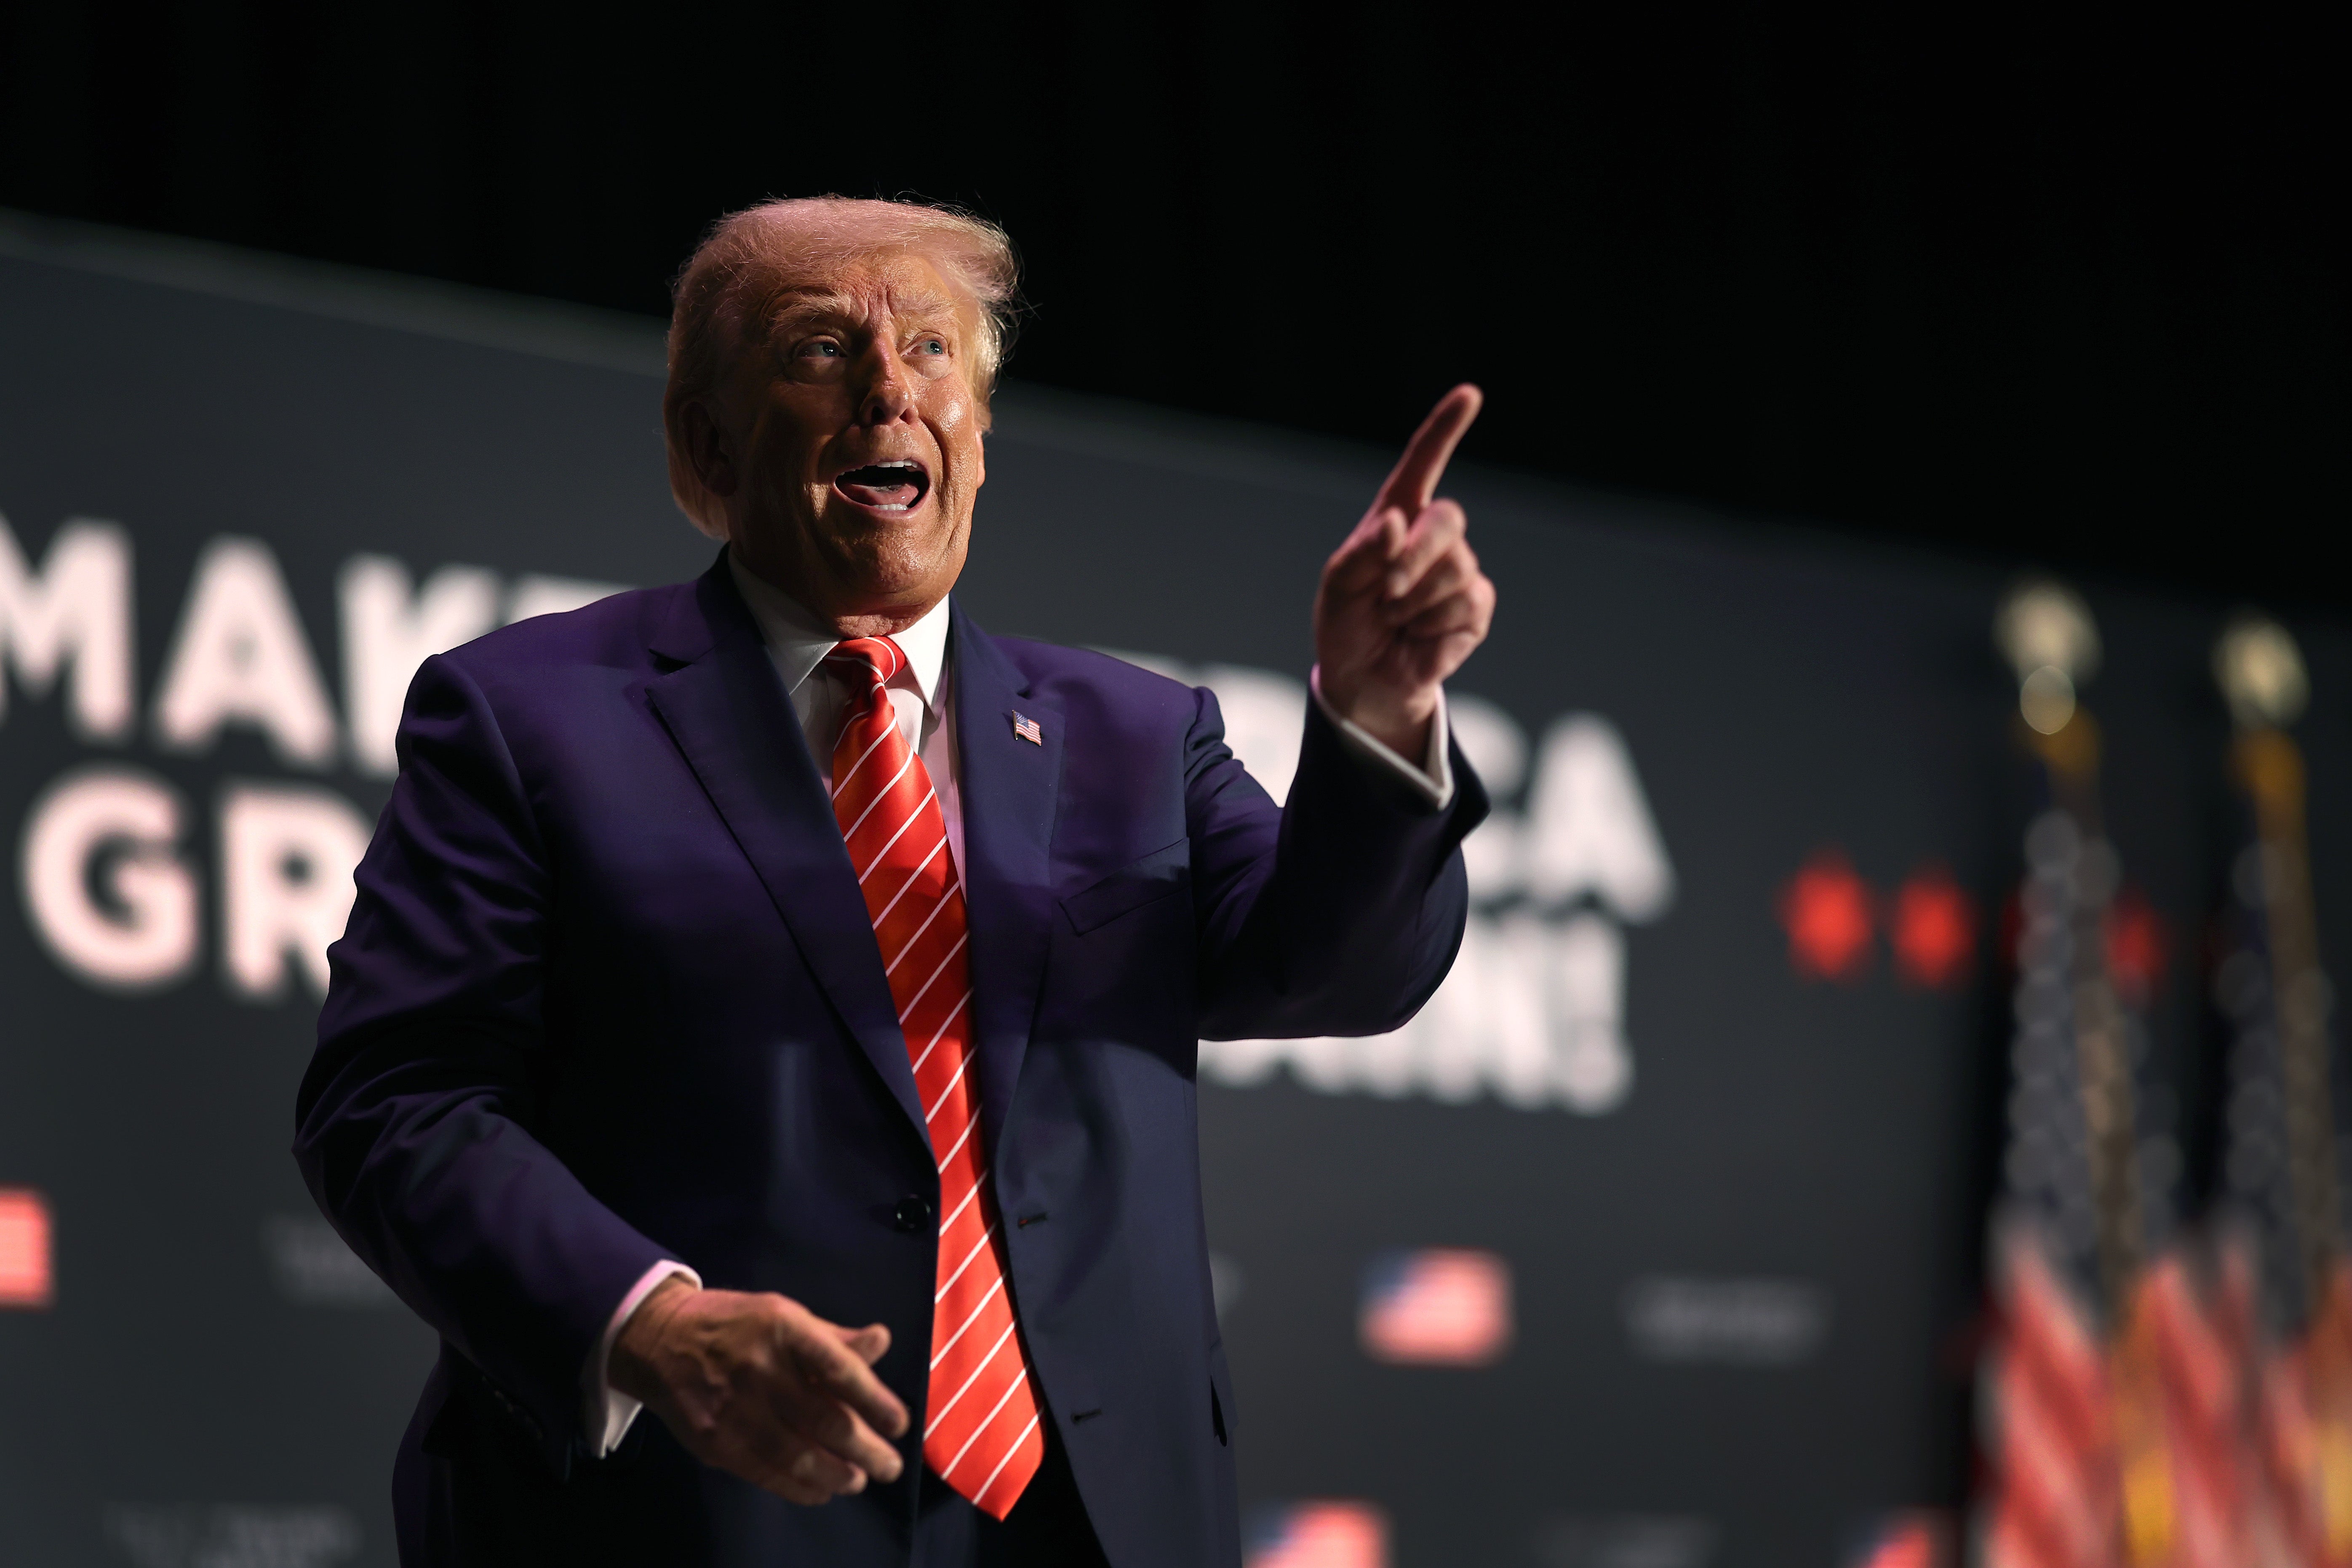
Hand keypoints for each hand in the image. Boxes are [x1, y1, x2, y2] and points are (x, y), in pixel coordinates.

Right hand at [609, 1277, 909, 1503]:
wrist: (659, 1340)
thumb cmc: (736, 1325)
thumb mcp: (784, 1315)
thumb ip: (833, 1338)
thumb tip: (881, 1342)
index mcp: (783, 1327)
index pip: (840, 1369)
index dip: (874, 1400)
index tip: (901, 1424)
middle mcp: (759, 1367)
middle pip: (823, 1418)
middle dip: (864, 1449)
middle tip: (890, 1468)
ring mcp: (733, 1408)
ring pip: (795, 1454)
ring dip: (834, 1474)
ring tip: (858, 1481)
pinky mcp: (713, 1440)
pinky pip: (764, 1472)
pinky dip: (797, 1487)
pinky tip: (820, 1490)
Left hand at [1313, 385, 1495, 757]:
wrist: (1363, 678)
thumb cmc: (1347, 622)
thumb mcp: (1338, 585)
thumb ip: (1363, 551)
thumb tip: (1395, 523)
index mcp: (1396, 516)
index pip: (1423, 463)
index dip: (1445, 429)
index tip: (1469, 395)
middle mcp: (1432, 536)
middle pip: (1447, 518)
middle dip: (1414, 557)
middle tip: (1386, 594)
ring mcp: (1460, 570)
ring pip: (1456, 568)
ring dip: (1416, 602)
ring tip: (1397, 619)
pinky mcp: (1476, 608)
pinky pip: (1466, 604)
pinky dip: (1433, 626)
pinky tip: (1418, 636)